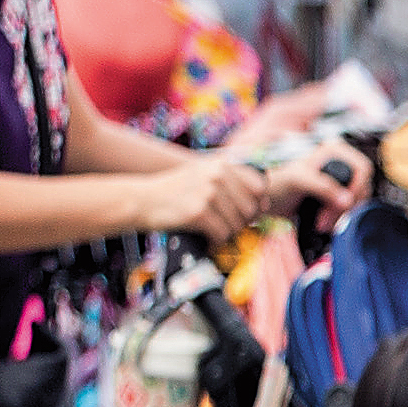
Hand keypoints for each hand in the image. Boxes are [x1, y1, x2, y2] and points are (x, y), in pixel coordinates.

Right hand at [134, 153, 266, 240]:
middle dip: (241, 224)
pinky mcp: (199, 213)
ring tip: (211, 232)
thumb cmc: (175, 191)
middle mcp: (217, 176)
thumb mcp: (202, 174)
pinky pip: (222, 235)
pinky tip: (205, 240)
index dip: (257, 205)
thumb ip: (232, 182)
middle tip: (224, 227)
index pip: (259, 188)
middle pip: (250, 210)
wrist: (141, 200)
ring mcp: (208, 194)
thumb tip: (266, 202)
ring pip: (237, 225)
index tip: (245, 214)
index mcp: (222, 165)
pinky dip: (215, 242)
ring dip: (227, 234)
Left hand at [266, 141, 370, 212]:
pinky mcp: (334, 196)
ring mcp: (337, 180)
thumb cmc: (276, 181)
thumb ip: (323, 187)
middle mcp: (339, 163)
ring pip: (355, 200)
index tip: (345, 204)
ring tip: (322, 223)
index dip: (357, 187)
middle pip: (361, 187)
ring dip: (341, 215)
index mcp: (333, 151)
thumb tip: (347, 201)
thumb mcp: (299, 180)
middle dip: (346, 206)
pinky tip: (324, 222)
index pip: (362, 168)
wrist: (265, 197)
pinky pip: (347, 209)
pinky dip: (338, 218)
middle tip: (327, 219)